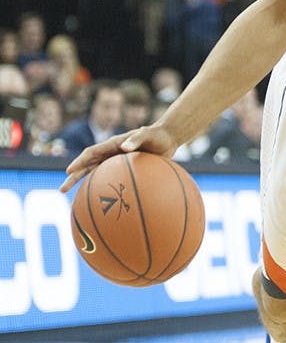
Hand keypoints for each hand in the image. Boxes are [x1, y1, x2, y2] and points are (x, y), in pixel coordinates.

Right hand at [60, 124, 178, 192]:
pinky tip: (106, 207)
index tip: (69, 171)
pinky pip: (112, 182)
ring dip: (85, 187)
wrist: (167, 139)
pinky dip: (105, 192)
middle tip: (62, 190)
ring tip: (76, 202)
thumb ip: (136, 139)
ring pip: (97, 176)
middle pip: (88, 167)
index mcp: (112, 145)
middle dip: (74, 177)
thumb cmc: (156, 135)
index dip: (79, 162)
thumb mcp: (147, 135)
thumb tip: (124, 147)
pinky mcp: (124, 172)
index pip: (91, 153)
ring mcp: (116, 164)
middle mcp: (110, 154)